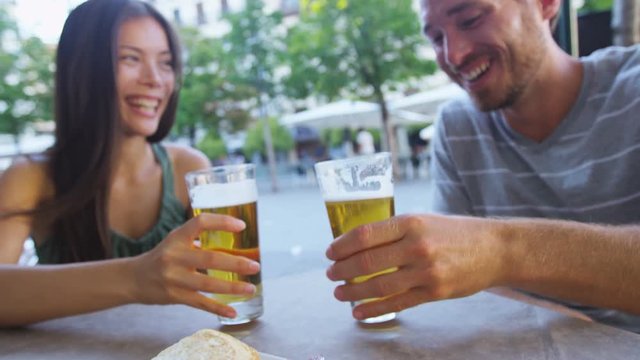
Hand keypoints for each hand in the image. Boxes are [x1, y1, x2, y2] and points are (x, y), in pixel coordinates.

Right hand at [132, 214, 260, 317]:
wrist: (133, 278)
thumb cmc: (162, 257)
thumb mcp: (175, 241)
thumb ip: (198, 238)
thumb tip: (232, 236)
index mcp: (176, 238)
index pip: (200, 223)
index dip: (222, 222)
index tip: (242, 227)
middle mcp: (174, 256)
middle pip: (210, 259)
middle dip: (236, 263)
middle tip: (255, 266)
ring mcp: (174, 278)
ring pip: (209, 284)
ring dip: (233, 287)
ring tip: (251, 288)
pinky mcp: (174, 296)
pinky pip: (200, 303)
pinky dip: (218, 308)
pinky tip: (233, 311)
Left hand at [325, 214, 503, 319]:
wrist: (495, 249)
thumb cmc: (454, 233)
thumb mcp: (423, 220)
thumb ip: (394, 231)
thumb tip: (357, 244)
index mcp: (411, 222)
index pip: (366, 235)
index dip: (342, 245)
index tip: (330, 253)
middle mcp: (417, 246)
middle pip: (367, 261)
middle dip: (342, 270)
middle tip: (330, 274)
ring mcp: (426, 271)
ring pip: (379, 286)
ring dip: (353, 292)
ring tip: (339, 293)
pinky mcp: (435, 292)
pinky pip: (398, 303)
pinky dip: (374, 309)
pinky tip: (359, 312)